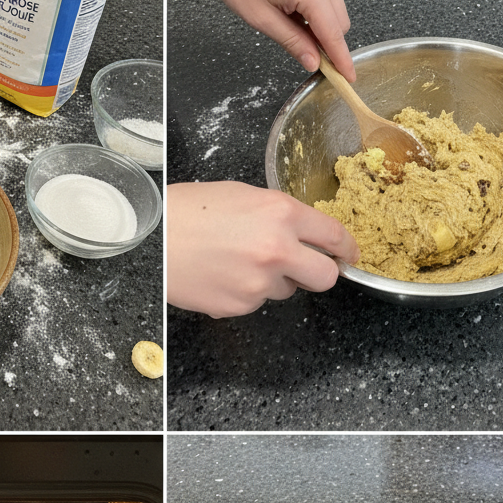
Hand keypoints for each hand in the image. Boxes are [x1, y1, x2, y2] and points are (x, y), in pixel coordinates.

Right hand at [166, 181, 358, 317]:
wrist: (153, 240)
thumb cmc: (189, 212)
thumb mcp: (244, 197)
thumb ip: (281, 216)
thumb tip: (305, 235)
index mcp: (281, 214)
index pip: (334, 236)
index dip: (347, 249)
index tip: (349, 255)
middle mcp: (277, 250)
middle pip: (326, 277)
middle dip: (320, 273)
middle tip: (306, 268)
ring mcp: (260, 283)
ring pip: (287, 290)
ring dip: (273, 280)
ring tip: (238, 261)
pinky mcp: (241, 306)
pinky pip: (257, 302)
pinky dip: (245, 292)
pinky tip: (223, 275)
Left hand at [169, 0, 354, 78]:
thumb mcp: (262, 20)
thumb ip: (293, 43)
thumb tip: (312, 62)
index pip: (334, 34)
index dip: (341, 60)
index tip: (349, 78)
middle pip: (341, 23)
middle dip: (328, 43)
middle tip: (306, 55)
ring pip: (335, 10)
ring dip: (321, 26)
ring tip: (289, 25)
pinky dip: (316, 11)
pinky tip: (292, 12)